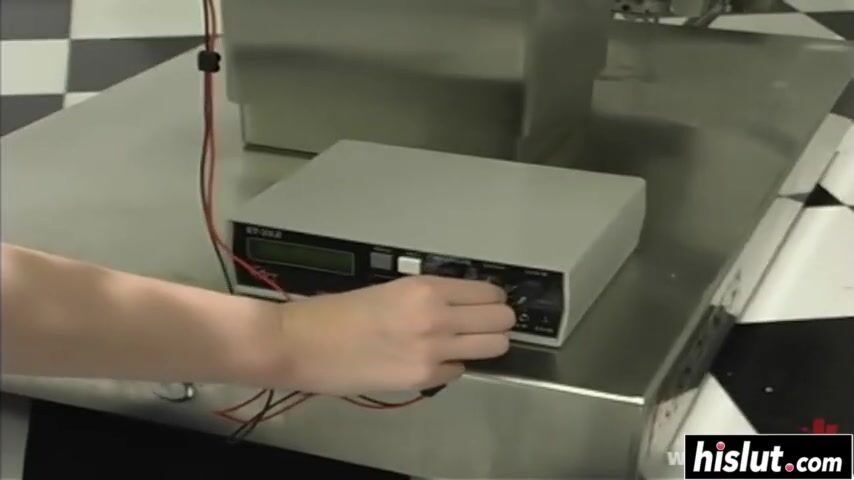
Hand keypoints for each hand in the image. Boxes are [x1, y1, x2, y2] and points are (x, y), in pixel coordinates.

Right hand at [272, 275, 514, 394]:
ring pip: (493, 347)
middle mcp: (437, 317)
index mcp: (426, 288)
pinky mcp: (422, 378)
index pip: (489, 292)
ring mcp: (433, 351)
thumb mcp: (391, 289)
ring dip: (484, 344)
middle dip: (497, 321)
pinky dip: (450, 365)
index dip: (493, 298)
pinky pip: (458, 370)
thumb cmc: (338, 312)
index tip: (488, 303)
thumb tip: (462, 304)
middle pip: (501, 319)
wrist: (304, 343)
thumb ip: (429, 296)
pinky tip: (430, 359)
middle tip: (481, 323)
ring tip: (465, 342)